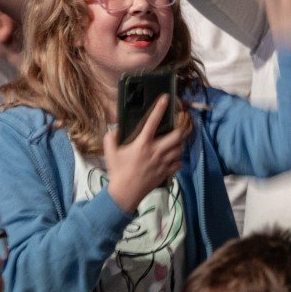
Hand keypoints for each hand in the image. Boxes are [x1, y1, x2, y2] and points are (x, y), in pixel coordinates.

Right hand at [103, 96, 187, 213]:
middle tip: (177, 126)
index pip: (153, 122)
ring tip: (176, 141)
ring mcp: (163, 162)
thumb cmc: (118, 171)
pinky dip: (178, 158)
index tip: (166, 98)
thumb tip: (115, 129)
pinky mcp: (166, 172)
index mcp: (142, 144)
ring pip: (180, 148)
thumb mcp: (110, 153)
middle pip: (177, 135)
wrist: (125, 194)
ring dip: (179, 143)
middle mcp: (155, 151)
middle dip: (180, 128)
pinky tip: (173, 157)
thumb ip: (110, 138)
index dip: (160, 108)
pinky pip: (179, 163)